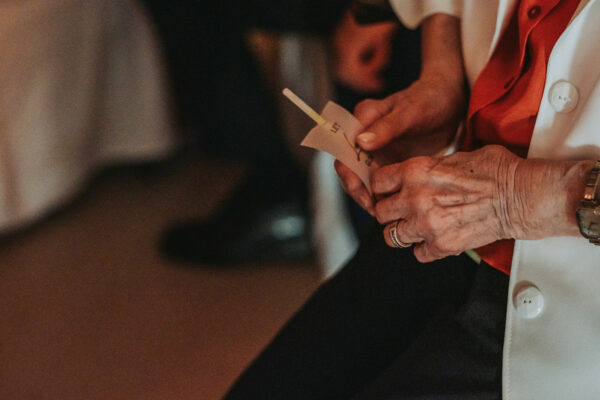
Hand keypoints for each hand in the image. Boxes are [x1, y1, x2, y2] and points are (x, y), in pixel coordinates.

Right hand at [335, 14, 465, 214]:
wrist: (448, 101)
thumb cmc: (429, 100)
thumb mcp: (411, 113)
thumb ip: (386, 128)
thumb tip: (360, 142)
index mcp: (362, 118)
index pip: (343, 151)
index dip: (350, 176)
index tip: (365, 194)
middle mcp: (362, 135)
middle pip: (349, 169)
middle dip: (359, 192)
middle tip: (376, 210)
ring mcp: (373, 149)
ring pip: (362, 179)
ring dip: (369, 197)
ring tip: (385, 213)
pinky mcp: (385, 159)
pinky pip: (378, 181)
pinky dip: (382, 195)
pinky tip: (394, 206)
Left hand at [372, 145, 591, 261]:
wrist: (522, 196)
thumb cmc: (496, 171)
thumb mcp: (456, 156)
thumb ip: (429, 168)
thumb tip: (419, 173)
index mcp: (416, 171)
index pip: (377, 182)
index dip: (381, 187)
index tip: (386, 190)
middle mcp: (416, 198)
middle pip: (379, 212)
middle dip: (389, 211)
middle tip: (400, 210)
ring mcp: (427, 225)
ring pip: (391, 236)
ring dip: (403, 232)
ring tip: (417, 227)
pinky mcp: (442, 246)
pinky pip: (417, 254)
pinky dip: (424, 249)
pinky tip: (435, 239)